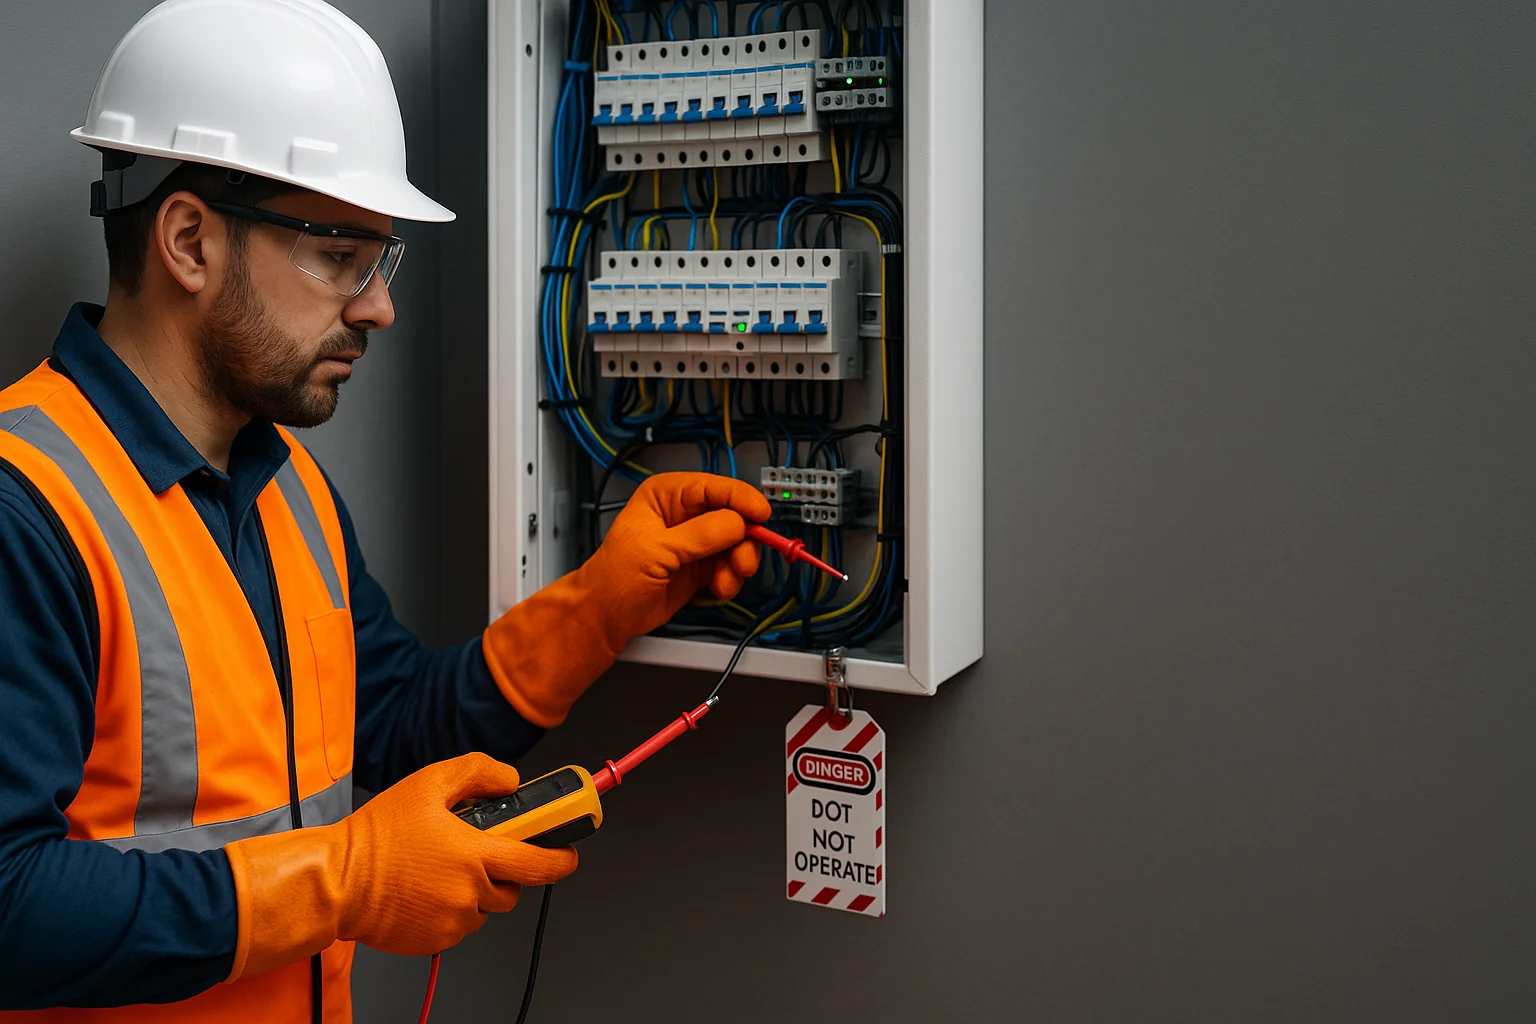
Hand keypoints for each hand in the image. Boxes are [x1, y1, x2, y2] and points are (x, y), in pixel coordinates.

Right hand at [225, 753, 577, 976]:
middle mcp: (470, 892)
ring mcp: (454, 921)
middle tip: (480, 853)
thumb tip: (510, 780)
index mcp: (475, 854)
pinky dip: (453, 910)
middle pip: (514, 889)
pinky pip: (459, 926)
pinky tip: (426, 890)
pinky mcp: (435, 941)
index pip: (540, 864)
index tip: (568, 853)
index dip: (562, 859)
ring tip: (442, 869)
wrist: (335, 882)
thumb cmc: (376, 835)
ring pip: (486, 908)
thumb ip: (478, 772)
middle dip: (507, 871)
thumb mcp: (429, 783)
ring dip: (477, 891)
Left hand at [481, 473, 769, 727]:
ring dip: (737, 565)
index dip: (741, 499)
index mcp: (667, 494)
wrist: (607, 617)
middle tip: (742, 562)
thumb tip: (739, 523)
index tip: (761, 516)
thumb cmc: (616, 577)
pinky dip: (730, 581)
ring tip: (723, 583)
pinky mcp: (704, 566)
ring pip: (739, 544)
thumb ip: (700, 535)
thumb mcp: (656, 551)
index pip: (715, 487)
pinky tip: (714, 590)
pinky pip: (732, 567)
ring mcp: (697, 541)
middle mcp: (686, 513)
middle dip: (743, 541)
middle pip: (735, 516)